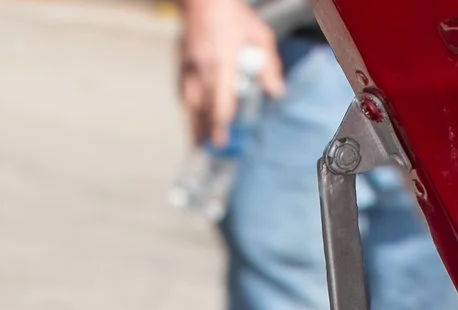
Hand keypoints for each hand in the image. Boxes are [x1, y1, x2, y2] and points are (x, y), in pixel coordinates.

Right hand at [178, 0, 284, 148]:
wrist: (204, 1)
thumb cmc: (233, 16)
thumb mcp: (260, 36)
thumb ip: (269, 66)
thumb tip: (277, 92)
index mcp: (222, 61)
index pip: (220, 100)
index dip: (221, 122)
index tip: (222, 139)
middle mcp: (202, 68)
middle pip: (202, 108)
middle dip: (206, 130)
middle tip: (213, 148)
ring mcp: (188, 67)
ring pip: (189, 104)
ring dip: (194, 124)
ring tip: (199, 143)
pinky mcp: (180, 65)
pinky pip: (183, 94)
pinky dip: (189, 108)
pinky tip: (193, 120)